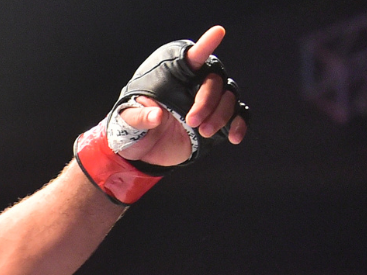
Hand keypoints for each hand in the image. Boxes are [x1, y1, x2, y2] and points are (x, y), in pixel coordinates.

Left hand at [116, 26, 247, 166]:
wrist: (140, 150)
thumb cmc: (131, 127)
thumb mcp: (127, 122)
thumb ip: (139, 117)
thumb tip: (156, 115)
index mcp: (173, 78)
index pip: (191, 58)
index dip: (205, 45)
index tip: (217, 33)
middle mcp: (194, 86)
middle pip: (215, 81)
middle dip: (208, 100)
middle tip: (192, 121)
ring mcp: (208, 103)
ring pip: (229, 98)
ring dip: (221, 114)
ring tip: (204, 132)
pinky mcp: (216, 121)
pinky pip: (238, 117)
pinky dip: (239, 125)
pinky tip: (233, 137)